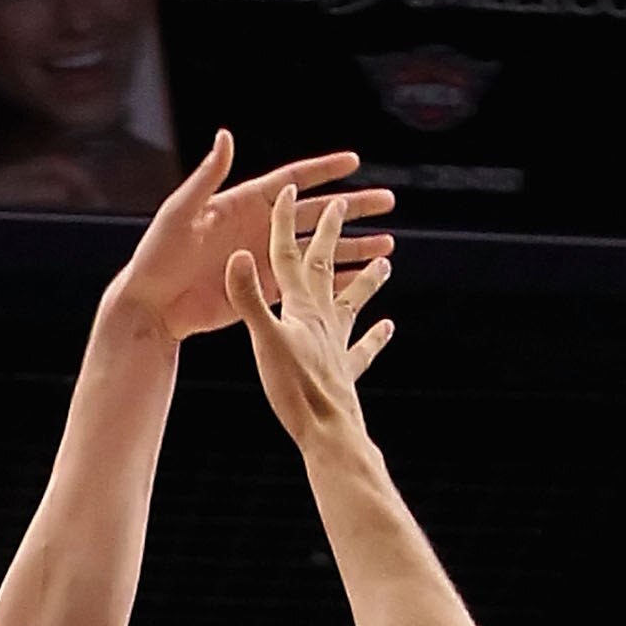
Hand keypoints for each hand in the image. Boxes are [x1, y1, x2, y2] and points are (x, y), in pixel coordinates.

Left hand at [108, 132, 394, 344]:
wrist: (151, 303)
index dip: (324, 170)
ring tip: (389, 245)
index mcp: (245, 204)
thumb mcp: (180, 212)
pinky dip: (336, 282)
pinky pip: (309, 285)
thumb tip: (226, 136)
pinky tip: (362, 280)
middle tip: (388, 201)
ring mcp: (267, 260)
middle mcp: (262, 229)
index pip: (293, 181)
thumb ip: (207, 176)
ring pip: (321, 251)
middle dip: (354, 207)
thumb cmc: (158, 254)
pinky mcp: (266, 291)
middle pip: (318, 214)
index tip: (354, 161)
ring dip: (354, 247)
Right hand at [230, 184, 395, 443]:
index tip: (286, 192)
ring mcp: (337, 345)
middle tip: (342, 204)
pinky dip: (376, 336)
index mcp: (300, 308)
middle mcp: (323, 319)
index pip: (288, 257)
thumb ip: (250, 298)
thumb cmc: (294, 390)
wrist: (328, 432)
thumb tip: (237, 255)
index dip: (284, 224)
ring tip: (387, 260)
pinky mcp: (345, 371)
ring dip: (366, 279)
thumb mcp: (264, 340)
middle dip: (330, 234)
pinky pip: (363, 348)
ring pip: (353, 302)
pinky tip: (388, 327)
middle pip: (325, 268)